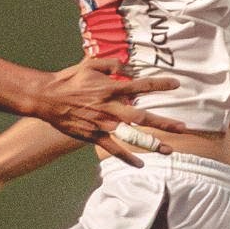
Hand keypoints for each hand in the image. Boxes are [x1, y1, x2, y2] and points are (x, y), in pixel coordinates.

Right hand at [28, 52, 174, 161]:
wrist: (46, 97)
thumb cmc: (68, 80)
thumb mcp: (89, 64)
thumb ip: (110, 64)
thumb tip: (126, 67)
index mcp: (110, 88)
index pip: (141, 86)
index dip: (160, 84)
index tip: (177, 84)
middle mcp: (110, 107)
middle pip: (143, 116)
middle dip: (164, 123)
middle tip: (183, 128)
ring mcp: (103, 123)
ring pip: (132, 136)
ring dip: (152, 143)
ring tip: (169, 150)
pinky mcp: (94, 135)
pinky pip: (113, 148)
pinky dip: (127, 157)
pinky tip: (140, 164)